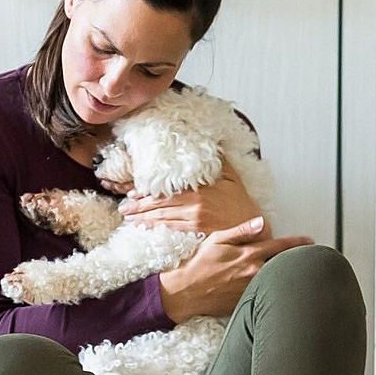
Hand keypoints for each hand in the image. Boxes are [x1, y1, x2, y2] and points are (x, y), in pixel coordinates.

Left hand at [121, 160, 258, 235]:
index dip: (147, 191)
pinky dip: (155, 227)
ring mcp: (194, 216)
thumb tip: (214, 144)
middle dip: (139, 205)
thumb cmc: (241, 203)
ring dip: (143, 217)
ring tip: (128, 217)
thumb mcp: (232, 177)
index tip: (133, 192)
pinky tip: (144, 228)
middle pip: (159, 202)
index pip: (167, 187)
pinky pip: (170, 228)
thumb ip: (219, 161)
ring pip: (161, 216)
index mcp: (198, 186)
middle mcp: (193, 201)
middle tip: (124, 207)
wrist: (251, 227)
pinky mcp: (196, 229)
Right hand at [158, 217, 312, 321]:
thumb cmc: (200, 264)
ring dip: (285, 277)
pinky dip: (272, 291)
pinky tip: (275, 291)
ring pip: (276, 282)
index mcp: (248, 255)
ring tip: (294, 275)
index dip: (297, 243)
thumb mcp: (218, 240)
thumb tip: (261, 222)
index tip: (310, 241)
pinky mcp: (246, 303)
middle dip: (295, 262)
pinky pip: (264, 296)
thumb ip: (241, 231)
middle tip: (306, 260)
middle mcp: (253, 272)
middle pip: (283, 266)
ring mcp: (251, 290)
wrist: (187, 292)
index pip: (279, 246)